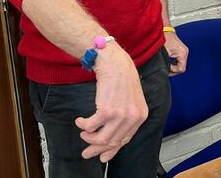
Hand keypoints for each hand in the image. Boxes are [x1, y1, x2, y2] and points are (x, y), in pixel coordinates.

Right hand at [75, 43, 147, 162]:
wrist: (116, 64)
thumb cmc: (122, 79)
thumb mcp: (131, 101)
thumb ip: (126, 118)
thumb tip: (113, 137)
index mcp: (141, 116)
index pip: (125, 139)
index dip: (112, 149)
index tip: (102, 156)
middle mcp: (132, 118)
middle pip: (113, 141)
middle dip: (97, 148)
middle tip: (86, 153)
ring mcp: (120, 115)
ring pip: (101, 138)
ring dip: (88, 137)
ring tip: (83, 132)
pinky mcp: (107, 111)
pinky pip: (90, 126)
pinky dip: (83, 125)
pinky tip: (80, 120)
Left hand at [164, 32, 188, 75]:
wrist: (163, 29)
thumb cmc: (163, 39)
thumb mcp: (164, 54)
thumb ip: (165, 64)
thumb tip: (164, 71)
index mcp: (183, 53)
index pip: (181, 69)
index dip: (173, 71)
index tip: (166, 68)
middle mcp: (185, 52)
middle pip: (181, 67)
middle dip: (173, 69)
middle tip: (165, 68)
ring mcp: (183, 50)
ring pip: (180, 64)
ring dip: (173, 66)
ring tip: (166, 65)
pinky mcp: (180, 50)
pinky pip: (179, 60)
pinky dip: (173, 62)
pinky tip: (168, 61)